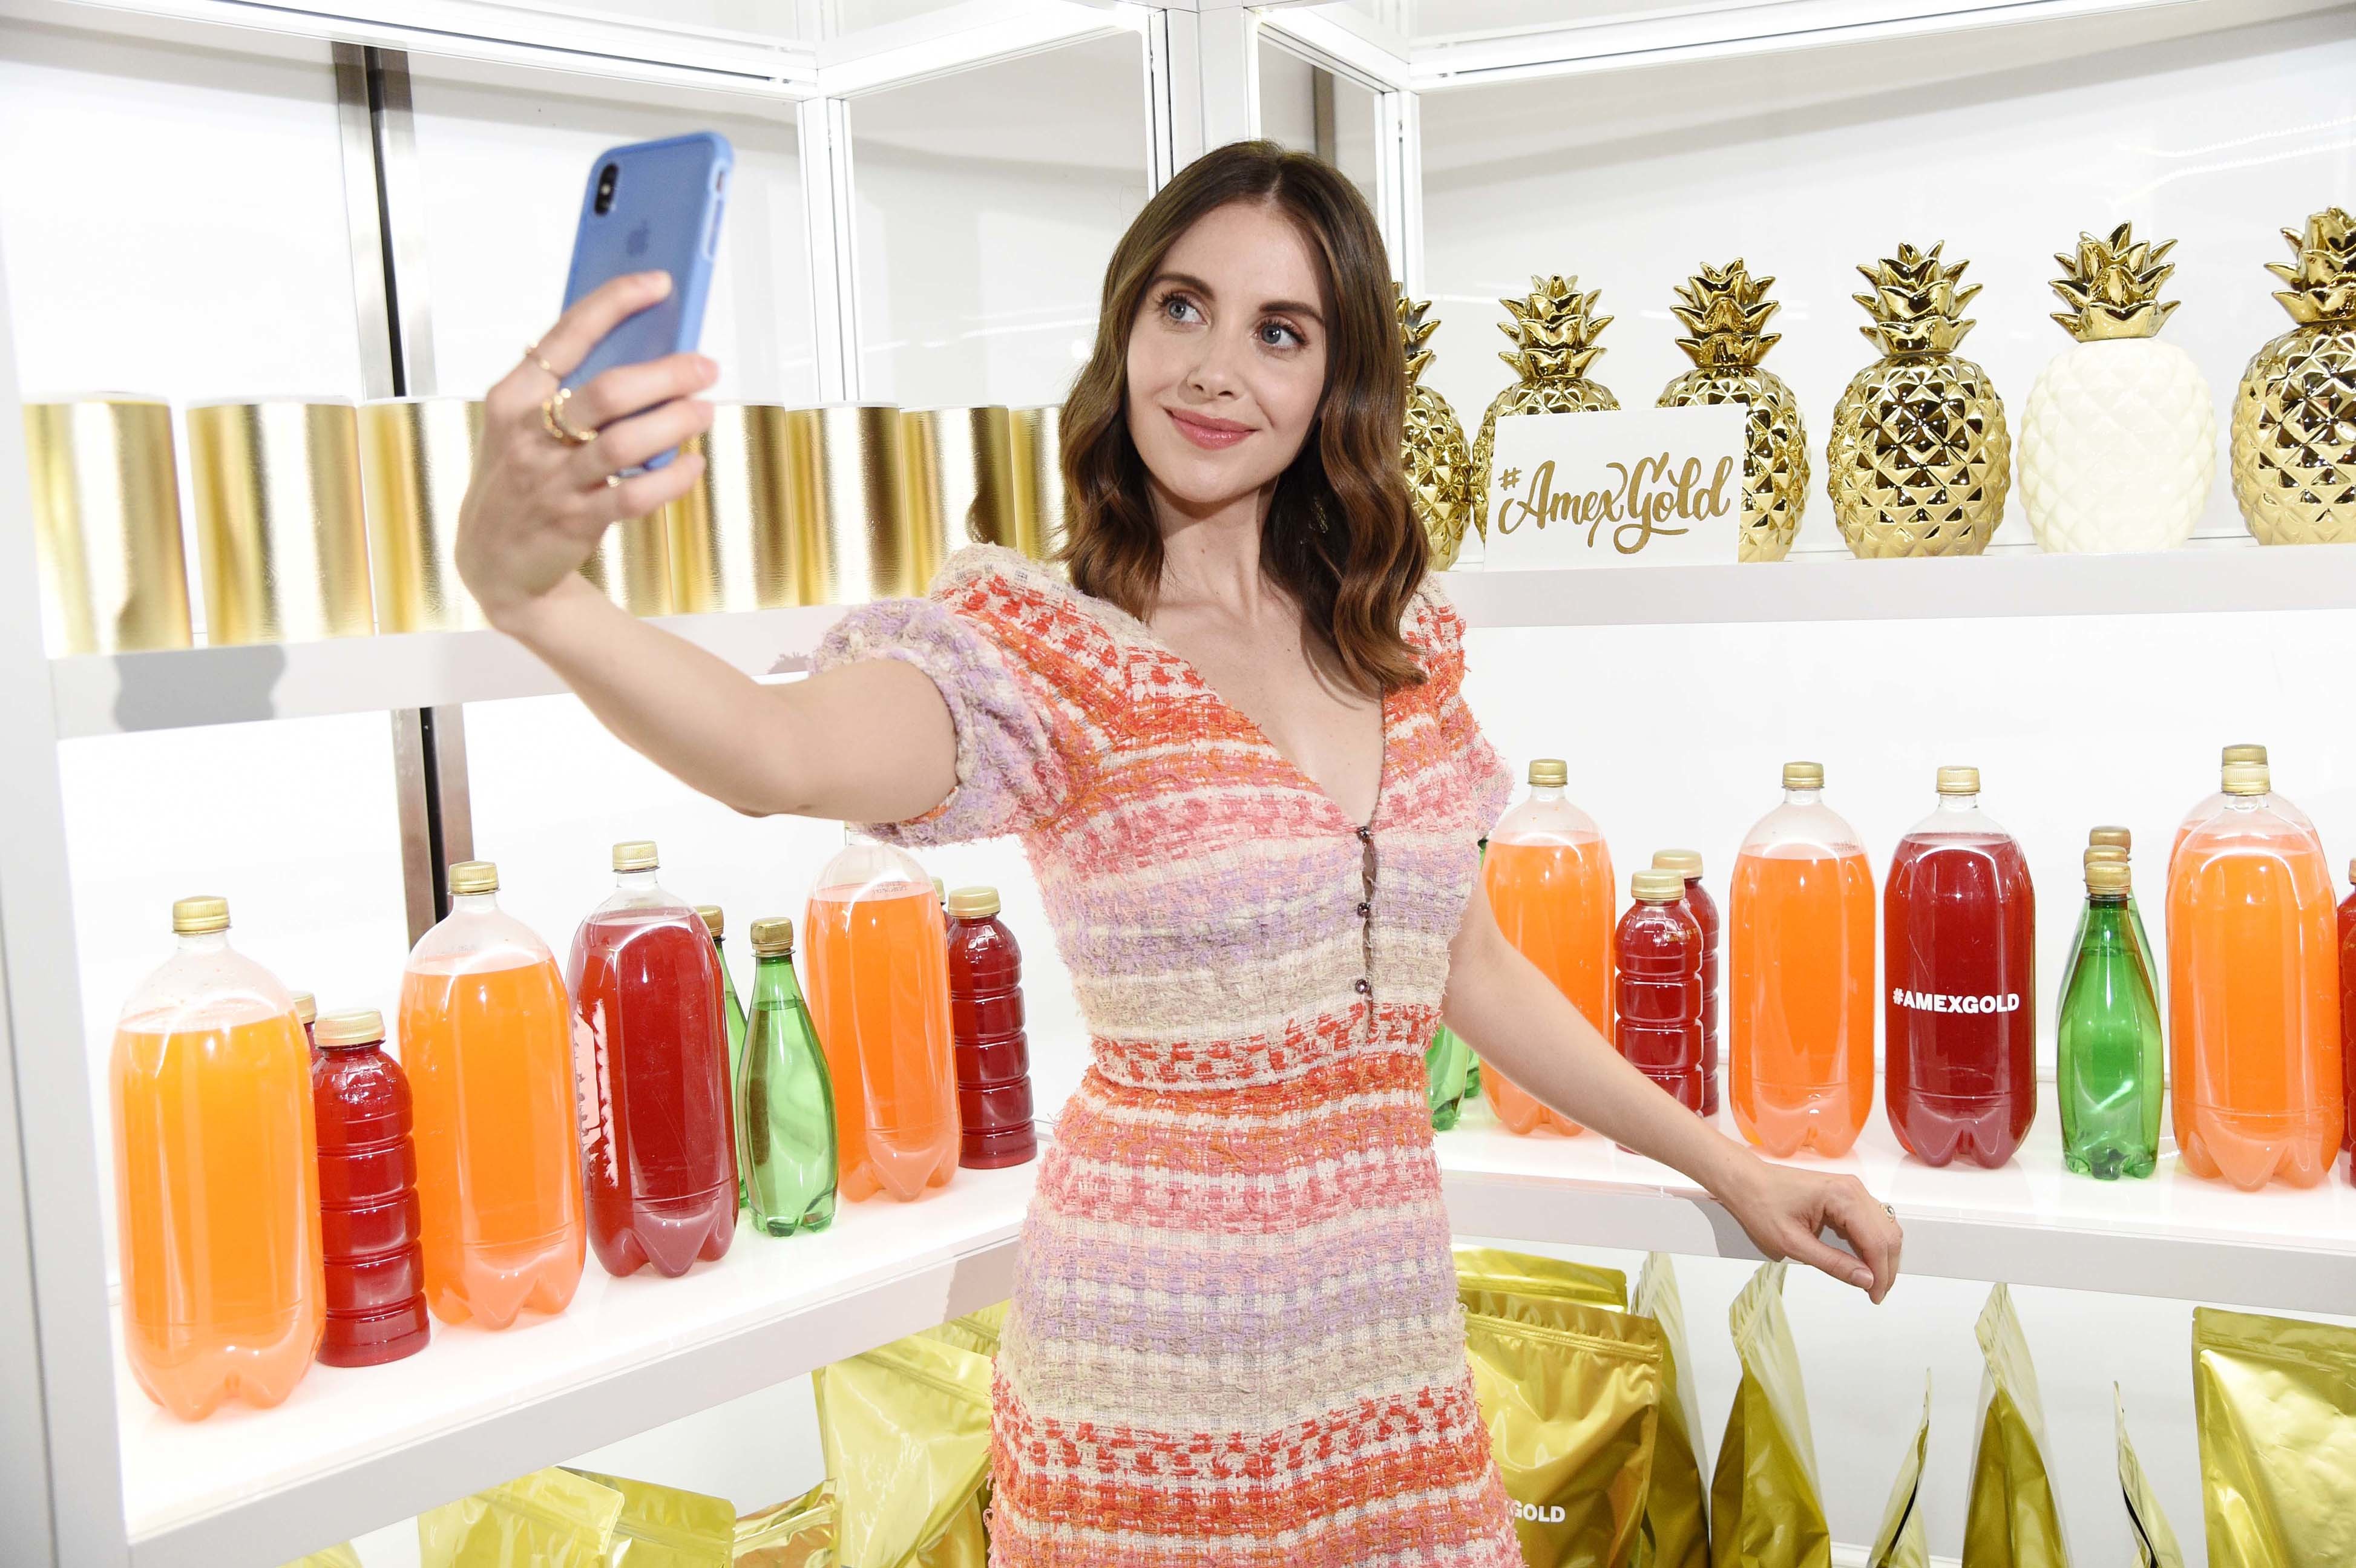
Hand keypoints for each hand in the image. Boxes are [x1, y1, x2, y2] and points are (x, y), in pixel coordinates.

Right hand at [456, 270, 717, 629]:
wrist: (494, 560)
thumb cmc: (521, 475)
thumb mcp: (524, 425)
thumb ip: (568, 388)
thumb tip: (645, 347)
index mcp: (514, 396)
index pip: (568, 334)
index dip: (615, 303)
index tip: (658, 283)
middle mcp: (530, 434)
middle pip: (608, 391)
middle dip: (666, 374)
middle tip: (705, 366)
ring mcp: (553, 480)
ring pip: (625, 443)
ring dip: (674, 423)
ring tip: (705, 410)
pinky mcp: (576, 521)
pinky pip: (634, 497)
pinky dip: (672, 479)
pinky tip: (694, 464)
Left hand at [1718, 1156, 1901, 1302]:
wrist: (1745, 1181)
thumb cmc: (1761, 1206)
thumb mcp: (1793, 1244)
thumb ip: (1833, 1263)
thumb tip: (1867, 1281)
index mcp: (1842, 1197)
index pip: (1878, 1241)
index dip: (1881, 1274)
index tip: (1875, 1297)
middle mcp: (1854, 1189)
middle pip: (1888, 1234)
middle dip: (1886, 1267)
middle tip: (1875, 1294)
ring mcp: (1851, 1190)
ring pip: (1884, 1228)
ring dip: (1882, 1256)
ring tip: (1870, 1283)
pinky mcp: (1846, 1195)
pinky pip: (1870, 1222)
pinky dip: (1871, 1244)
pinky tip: (1861, 1263)